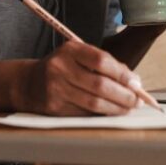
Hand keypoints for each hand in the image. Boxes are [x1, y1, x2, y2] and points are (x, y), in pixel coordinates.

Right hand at [15, 41, 140, 115]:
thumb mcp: (77, 56)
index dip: (122, 74)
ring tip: (127, 108)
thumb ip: (103, 64)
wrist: (29, 83)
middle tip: (136, 101)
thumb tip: (133, 81)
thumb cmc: (61, 68)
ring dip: (116, 108)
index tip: (136, 83)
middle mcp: (60, 67)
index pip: (101, 61)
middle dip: (123, 95)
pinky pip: (84, 113)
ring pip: (94, 103)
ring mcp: (56, 88)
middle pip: (100, 85)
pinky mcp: (55, 107)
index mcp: (70, 50)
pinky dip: (101, 114)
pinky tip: (110, 112)